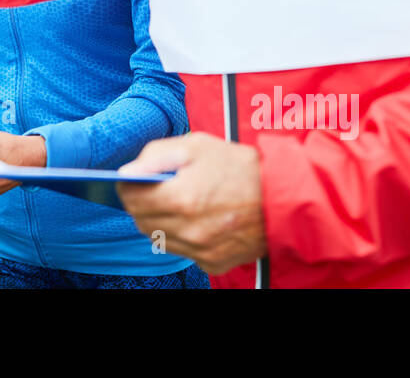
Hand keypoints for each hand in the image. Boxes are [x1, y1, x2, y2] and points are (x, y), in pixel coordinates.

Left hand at [117, 133, 265, 274]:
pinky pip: (182, 251)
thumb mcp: (197, 145)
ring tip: (178, 203)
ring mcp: (201, 250)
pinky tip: (197, 220)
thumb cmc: (240, 167)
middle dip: (141, 203)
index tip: (131, 179)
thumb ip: (156, 156)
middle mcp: (188, 230)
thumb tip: (128, 171)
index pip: (131, 198)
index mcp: (181, 198)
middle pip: (141, 221)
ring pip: (159, 239)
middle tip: (155, 189)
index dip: (127, 186)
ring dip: (160, 220)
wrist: (283, 198)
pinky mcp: (212, 263)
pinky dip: (182, 237)